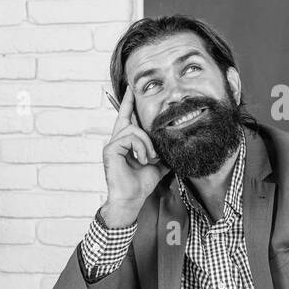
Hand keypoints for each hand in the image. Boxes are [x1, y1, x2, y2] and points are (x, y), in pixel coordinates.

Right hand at [101, 86, 168, 223]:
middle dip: (130, 103)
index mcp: (127, 142)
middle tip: (135, 91)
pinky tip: (142, 159)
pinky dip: (141, 148)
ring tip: (150, 157)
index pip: (128, 118)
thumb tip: (177, 146)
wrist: (132, 199)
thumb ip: (163, 153)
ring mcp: (112, 144)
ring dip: (147, 143)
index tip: (131, 89)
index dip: (128, 103)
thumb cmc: (141, 183)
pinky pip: (130, 137)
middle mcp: (118, 140)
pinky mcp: (110, 149)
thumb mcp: (158, 164)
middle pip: (125, 116)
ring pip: (134, 129)